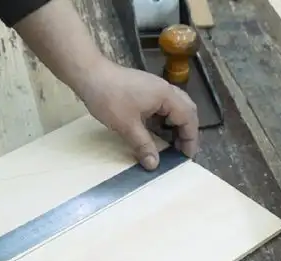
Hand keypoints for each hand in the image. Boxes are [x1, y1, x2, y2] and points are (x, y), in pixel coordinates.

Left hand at [78, 60, 199, 169]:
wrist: (90, 75)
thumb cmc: (109, 99)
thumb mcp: (127, 126)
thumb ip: (143, 145)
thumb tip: (154, 165)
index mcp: (166, 96)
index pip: (188, 118)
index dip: (190, 138)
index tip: (187, 156)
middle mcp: (165, 89)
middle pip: (186, 110)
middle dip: (186, 131)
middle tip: (181, 150)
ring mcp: (154, 87)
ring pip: (174, 107)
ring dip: (175, 125)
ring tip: (169, 144)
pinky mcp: (144, 89)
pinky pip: (161, 105)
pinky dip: (163, 119)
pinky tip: (154, 130)